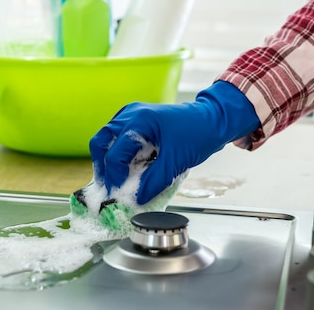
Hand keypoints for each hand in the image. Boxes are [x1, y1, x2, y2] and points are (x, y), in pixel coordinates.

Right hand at [90, 81, 259, 204]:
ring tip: (116, 180)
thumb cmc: (197, 134)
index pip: (115, 154)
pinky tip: (126, 168)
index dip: (114, 178)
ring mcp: (132, 114)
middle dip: (103, 166)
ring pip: (107, 138)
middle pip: (101, 141)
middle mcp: (130, 114)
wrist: (212, 120)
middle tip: (108, 187)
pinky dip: (118, 153)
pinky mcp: (136, 119)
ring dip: (109, 160)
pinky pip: (118, 137)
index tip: (116, 194)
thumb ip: (153, 182)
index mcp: (139, 121)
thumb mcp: (175, 163)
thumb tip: (135, 199)